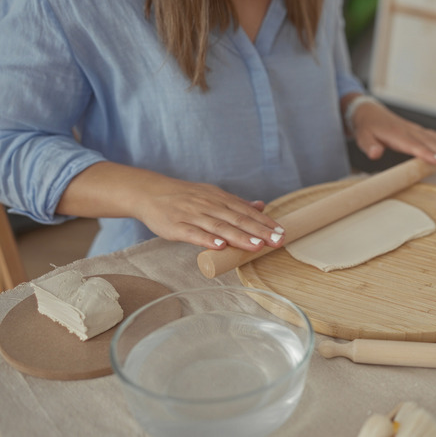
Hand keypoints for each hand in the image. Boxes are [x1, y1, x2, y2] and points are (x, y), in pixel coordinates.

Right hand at [135, 177, 285, 251]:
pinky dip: (207, 239)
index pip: (247, 211)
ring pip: (219, 226)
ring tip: (256, 245)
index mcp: (220, 199)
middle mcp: (209, 205)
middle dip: (259, 231)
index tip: (281, 233)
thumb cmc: (185, 197)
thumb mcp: (212, 196)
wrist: (150, 192)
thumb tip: (261, 206)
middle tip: (277, 241)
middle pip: (238, 219)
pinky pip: (193, 233)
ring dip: (239, 236)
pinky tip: (220, 246)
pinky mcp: (176, 226)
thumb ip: (236, 204)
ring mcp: (193, 215)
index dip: (265, 222)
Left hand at [350, 100, 435, 165]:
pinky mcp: (416, 130)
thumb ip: (369, 146)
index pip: (413, 145)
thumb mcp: (362, 138)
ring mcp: (414, 129)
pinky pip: (432, 134)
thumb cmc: (366, 128)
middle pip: (428, 142)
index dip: (426, 153)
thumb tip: (375, 153)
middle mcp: (408, 131)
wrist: (369, 112)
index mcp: (396, 134)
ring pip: (433, 138)